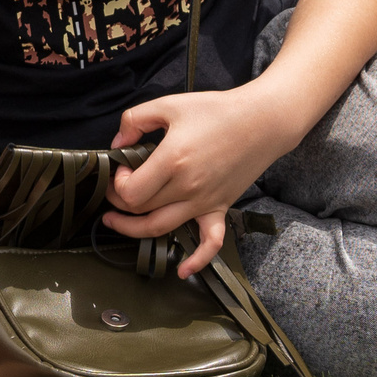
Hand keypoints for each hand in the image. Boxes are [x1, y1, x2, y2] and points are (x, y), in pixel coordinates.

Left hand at [102, 84, 295, 279]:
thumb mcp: (169, 104)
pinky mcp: (220, 207)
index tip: (121, 169)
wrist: (262, 121)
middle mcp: (187, 187)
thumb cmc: (217, 110)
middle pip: (141, 210)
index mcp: (172, 161)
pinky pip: (210, 242)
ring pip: (161, 229)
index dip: (117, 185)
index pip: (131, 192)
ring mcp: (205, 201)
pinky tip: (182, 272)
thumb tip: (118, 142)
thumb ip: (135, 120)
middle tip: (115, 189)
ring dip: (133, 230)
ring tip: (116, 222)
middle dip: (119, 202)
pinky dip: (197, 260)